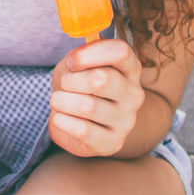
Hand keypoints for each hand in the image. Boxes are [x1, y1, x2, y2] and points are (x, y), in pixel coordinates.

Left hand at [49, 39, 144, 156]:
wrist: (81, 122)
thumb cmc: (79, 87)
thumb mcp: (79, 65)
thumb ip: (80, 56)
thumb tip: (76, 57)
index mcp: (129, 68)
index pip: (120, 51)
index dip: (89, 53)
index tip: (72, 60)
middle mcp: (134, 94)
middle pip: (101, 79)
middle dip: (71, 80)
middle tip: (64, 84)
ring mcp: (127, 120)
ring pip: (87, 106)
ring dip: (62, 101)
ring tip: (59, 101)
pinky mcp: (113, 142)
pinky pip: (82, 130)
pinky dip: (63, 121)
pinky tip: (61, 118)